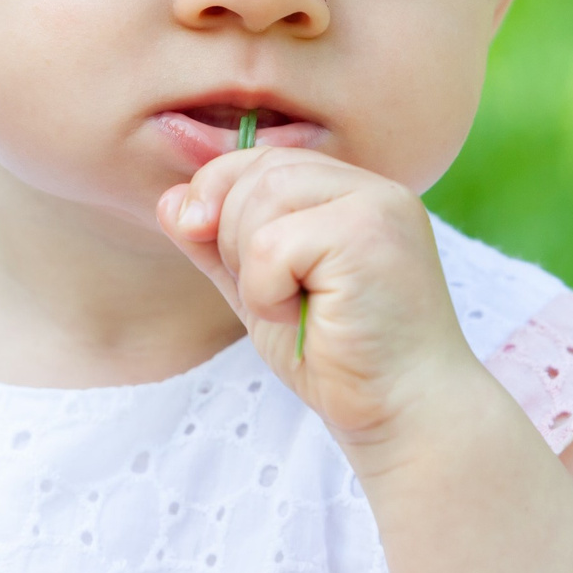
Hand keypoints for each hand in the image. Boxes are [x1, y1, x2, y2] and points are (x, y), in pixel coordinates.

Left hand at [158, 147, 483, 448]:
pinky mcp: (368, 237)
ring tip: (292, 307)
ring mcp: (376, 207)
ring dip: (251, 267)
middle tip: (273, 295)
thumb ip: (218, 245)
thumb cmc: (339, 358)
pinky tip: (303, 319)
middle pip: (258, 171)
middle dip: (232, 235)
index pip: (263, 158)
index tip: (215, 248)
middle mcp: (371, 188)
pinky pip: (271, 244)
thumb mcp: (262, 290)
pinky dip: (266, 291)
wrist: (403, 414)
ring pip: (260, 198)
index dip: (219, 194)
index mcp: (352, 192)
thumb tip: (169, 201)